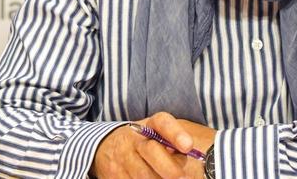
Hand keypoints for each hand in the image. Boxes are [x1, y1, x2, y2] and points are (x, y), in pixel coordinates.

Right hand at [91, 112, 214, 178]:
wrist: (105, 147)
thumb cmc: (141, 143)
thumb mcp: (154, 135)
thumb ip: (171, 142)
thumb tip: (192, 155)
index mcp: (148, 126)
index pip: (162, 123)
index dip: (175, 133)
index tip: (188, 145)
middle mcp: (133, 139)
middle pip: (153, 152)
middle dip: (170, 168)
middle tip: (181, 177)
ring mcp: (122, 157)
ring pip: (144, 175)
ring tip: (164, 178)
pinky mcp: (114, 174)